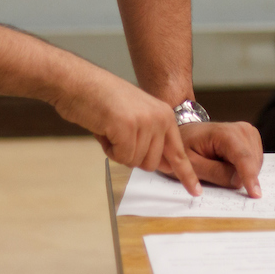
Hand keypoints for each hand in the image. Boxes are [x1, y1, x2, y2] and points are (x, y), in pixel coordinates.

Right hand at [52, 65, 201, 195]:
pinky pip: (120, 156)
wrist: (78, 81)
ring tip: (110, 127)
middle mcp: (160, 118)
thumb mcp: (136, 116)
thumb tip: (163, 165)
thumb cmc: (101, 100)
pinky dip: (108, 148)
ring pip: (134, 162)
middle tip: (118, 134)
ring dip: (117, 151)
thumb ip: (151, 139)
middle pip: (152, 164)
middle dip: (131, 156)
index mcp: (165, 115)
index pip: (179, 152)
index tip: (195, 192)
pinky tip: (104, 128)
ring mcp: (146, 122)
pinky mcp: (128, 127)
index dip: (186, 174)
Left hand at [177, 121, 264, 196]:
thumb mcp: (192, 164)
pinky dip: (245, 169)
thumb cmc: (186, 146)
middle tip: (217, 175)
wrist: (187, 132)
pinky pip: (255, 162)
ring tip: (220, 167)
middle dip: (241, 176)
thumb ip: (215, 173)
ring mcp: (248, 133)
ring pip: (256, 164)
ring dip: (243, 173)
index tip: (255, 194)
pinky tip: (229, 166)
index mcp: (225, 133)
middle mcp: (241, 130)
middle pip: (252, 163)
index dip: (250, 176)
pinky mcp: (251, 139)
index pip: (243, 157)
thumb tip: (238, 182)